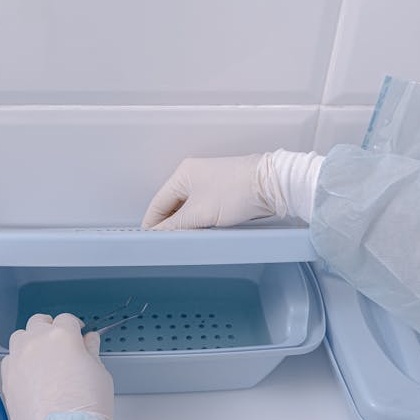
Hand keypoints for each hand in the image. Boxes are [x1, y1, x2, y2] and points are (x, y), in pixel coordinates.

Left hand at [2, 313, 113, 419]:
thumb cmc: (85, 408)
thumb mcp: (100, 374)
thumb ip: (91, 352)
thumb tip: (89, 342)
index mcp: (62, 335)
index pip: (67, 319)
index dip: (74, 327)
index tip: (78, 335)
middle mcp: (36, 342)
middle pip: (39, 322)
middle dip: (49, 328)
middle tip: (59, 343)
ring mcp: (18, 359)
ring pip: (20, 337)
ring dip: (30, 341)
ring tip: (42, 357)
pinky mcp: (6, 378)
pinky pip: (9, 360)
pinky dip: (18, 362)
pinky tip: (29, 375)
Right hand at [141, 149, 323, 229]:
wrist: (271, 186)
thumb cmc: (236, 192)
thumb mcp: (199, 213)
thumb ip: (174, 226)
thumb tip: (157, 234)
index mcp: (183, 174)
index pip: (158, 203)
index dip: (152, 224)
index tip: (149, 241)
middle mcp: (194, 175)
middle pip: (172, 206)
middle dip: (169, 225)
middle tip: (168, 245)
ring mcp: (209, 183)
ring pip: (188, 209)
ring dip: (186, 225)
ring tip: (185, 241)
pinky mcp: (223, 192)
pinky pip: (203, 209)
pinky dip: (199, 221)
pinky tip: (202, 233)